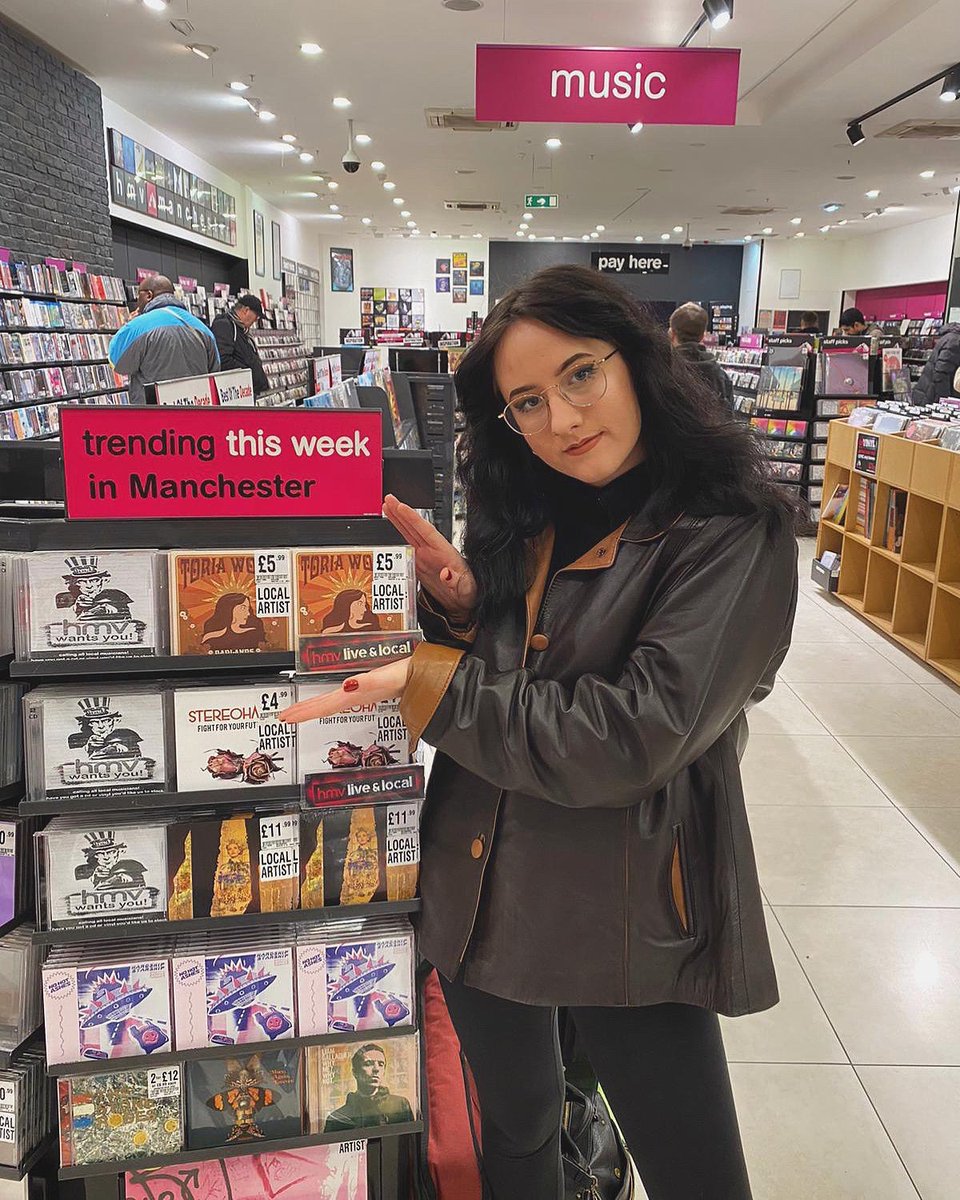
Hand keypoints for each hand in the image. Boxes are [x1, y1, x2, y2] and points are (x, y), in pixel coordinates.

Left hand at [279, 657, 411, 724]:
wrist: (428, 678)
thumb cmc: (412, 676)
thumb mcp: (390, 676)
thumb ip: (370, 681)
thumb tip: (348, 685)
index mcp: (356, 694)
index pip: (324, 706)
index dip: (304, 712)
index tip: (286, 717)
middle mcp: (356, 696)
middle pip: (323, 708)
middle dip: (303, 712)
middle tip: (284, 717)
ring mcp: (361, 694)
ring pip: (331, 704)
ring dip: (313, 708)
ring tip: (299, 712)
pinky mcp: (367, 689)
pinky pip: (341, 698)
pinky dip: (329, 701)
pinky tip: (331, 701)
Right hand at [384, 494, 476, 620]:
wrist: (463, 604)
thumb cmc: (469, 594)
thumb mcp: (467, 589)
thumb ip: (457, 582)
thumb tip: (447, 574)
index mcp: (444, 553)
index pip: (426, 531)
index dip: (413, 518)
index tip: (402, 507)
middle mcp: (434, 552)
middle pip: (415, 528)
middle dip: (401, 513)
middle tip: (389, 499)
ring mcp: (426, 557)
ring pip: (409, 534)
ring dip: (398, 521)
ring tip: (387, 508)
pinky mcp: (420, 566)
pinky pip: (406, 548)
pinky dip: (397, 538)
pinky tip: (391, 530)